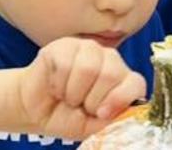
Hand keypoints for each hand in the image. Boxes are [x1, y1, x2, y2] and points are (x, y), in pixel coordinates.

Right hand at [11, 38, 146, 140]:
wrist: (36, 111)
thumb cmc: (66, 117)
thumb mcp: (92, 127)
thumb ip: (112, 120)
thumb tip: (124, 111)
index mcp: (122, 81)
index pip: (136, 83)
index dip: (120, 99)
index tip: (101, 113)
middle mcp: (109, 60)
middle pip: (111, 75)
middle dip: (91, 100)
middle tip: (79, 105)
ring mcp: (88, 49)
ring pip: (88, 68)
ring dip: (73, 93)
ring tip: (67, 96)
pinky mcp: (64, 45)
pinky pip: (65, 64)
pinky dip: (57, 84)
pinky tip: (55, 86)